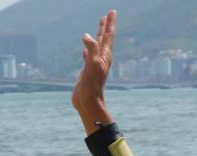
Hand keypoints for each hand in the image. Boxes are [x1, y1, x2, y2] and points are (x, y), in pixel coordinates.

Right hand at [72, 10, 116, 129]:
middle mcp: (101, 59)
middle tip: (107, 15)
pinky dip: (87, 50)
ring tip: (98, 28)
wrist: (88, 101)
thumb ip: (91, 48)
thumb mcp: (92, 63)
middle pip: (104, 39)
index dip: (109, 23)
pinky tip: (84, 49)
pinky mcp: (87, 71)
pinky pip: (88, 56)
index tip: (111, 12)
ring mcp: (94, 65)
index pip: (108, 36)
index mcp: (104, 56)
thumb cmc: (91, 84)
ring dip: (97, 36)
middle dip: (105, 26)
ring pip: (96, 46)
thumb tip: (86, 35)